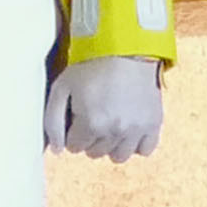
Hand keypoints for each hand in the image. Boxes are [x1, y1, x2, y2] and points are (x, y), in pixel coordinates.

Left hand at [48, 55, 165, 162]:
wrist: (126, 49)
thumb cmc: (91, 66)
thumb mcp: (62, 87)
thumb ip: (52, 121)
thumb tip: (56, 150)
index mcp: (91, 123)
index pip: (74, 147)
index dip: (73, 130)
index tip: (78, 113)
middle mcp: (115, 131)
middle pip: (95, 153)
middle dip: (90, 137)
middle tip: (94, 114)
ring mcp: (136, 129)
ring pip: (119, 157)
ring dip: (111, 144)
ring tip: (110, 122)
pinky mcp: (154, 124)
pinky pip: (144, 150)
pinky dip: (136, 143)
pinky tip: (128, 127)